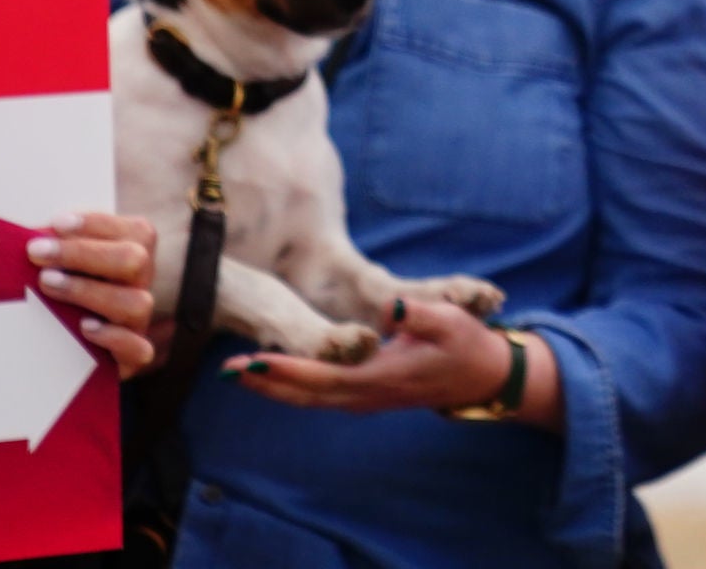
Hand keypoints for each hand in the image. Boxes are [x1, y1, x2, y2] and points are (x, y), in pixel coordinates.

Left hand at [29, 211, 158, 377]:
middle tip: (37, 252)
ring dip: (89, 290)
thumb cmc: (56, 290)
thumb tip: (24, 232)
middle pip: (135, 260)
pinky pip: (138, 349)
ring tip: (46, 284)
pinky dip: (113, 338)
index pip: (137, 231)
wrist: (56, 348)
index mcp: (135, 254)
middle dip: (82, 253)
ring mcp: (138, 321)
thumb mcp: (60, 260)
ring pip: (137, 303)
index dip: (97, 224)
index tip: (55, 224)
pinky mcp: (130, 357)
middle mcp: (142, 285)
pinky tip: (83, 329)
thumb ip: (54, 243)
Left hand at [221, 299, 542, 418]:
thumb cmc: (465, 344)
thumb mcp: (449, 321)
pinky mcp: (363, 395)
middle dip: (265, 384)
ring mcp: (363, 399)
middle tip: (227, 371)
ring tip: (238, 374)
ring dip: (273, 388)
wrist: (479, 377)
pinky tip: (273, 375)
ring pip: (307, 399)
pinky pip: (318, 396)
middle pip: (304, 395)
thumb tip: (390, 306)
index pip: (322, 377)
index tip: (253, 362)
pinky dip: (291, 387)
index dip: (286, 371)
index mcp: (380, 377)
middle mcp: (365, 395)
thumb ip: (418, 312)